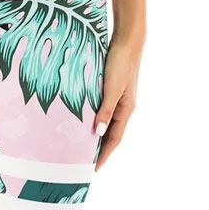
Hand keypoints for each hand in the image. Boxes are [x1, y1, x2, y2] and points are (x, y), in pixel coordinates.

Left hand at [93, 34, 143, 171]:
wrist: (127, 40)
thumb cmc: (120, 63)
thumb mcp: (112, 89)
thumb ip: (105, 110)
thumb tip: (99, 133)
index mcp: (126, 110)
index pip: (114, 140)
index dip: (103, 155)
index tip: (92, 170)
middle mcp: (123, 107)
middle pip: (110, 135)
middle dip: (99, 150)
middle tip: (84, 163)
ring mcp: (118, 99)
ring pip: (105, 123)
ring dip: (95, 136)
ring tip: (81, 148)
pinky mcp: (111, 90)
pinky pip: (101, 111)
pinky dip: (93, 120)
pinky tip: (83, 123)